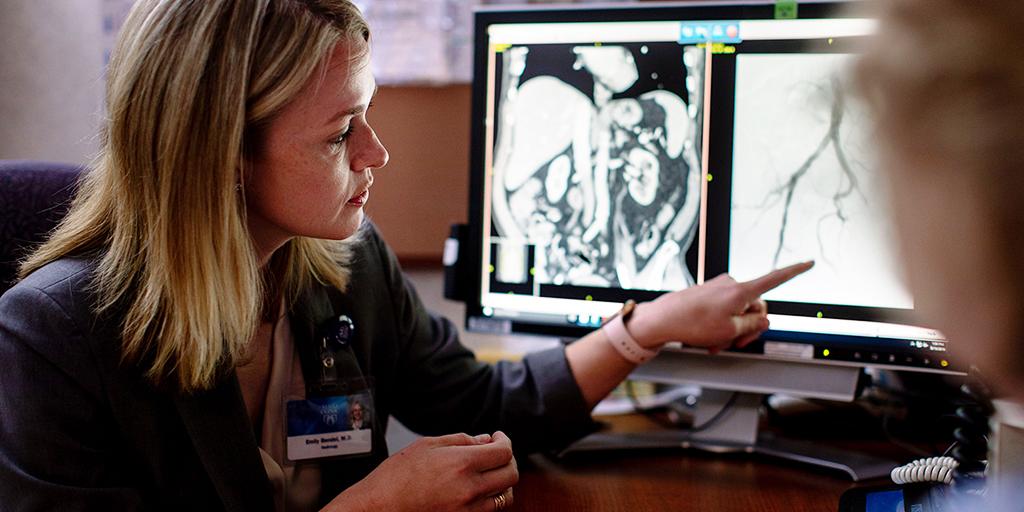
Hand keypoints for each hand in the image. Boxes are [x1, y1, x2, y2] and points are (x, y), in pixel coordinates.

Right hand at [325, 431, 517, 511]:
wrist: (379, 509)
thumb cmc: (397, 476)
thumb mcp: (427, 445)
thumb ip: (461, 441)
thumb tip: (486, 440)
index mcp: (461, 464)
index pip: (503, 452)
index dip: (504, 441)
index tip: (498, 437)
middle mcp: (470, 490)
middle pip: (511, 474)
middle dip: (508, 460)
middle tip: (496, 453)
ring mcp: (468, 511)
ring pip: (504, 496)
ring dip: (502, 481)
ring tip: (488, 472)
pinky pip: (489, 511)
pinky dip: (490, 498)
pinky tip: (477, 488)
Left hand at [631, 261, 813, 352]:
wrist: (662, 319)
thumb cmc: (691, 323)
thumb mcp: (731, 331)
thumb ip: (754, 325)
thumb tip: (764, 320)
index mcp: (741, 291)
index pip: (775, 279)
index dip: (795, 272)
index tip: (809, 263)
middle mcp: (732, 285)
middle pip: (756, 308)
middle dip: (749, 328)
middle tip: (736, 343)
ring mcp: (719, 289)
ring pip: (738, 312)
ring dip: (732, 331)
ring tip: (716, 343)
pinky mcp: (709, 294)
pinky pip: (724, 311)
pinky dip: (720, 326)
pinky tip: (709, 339)